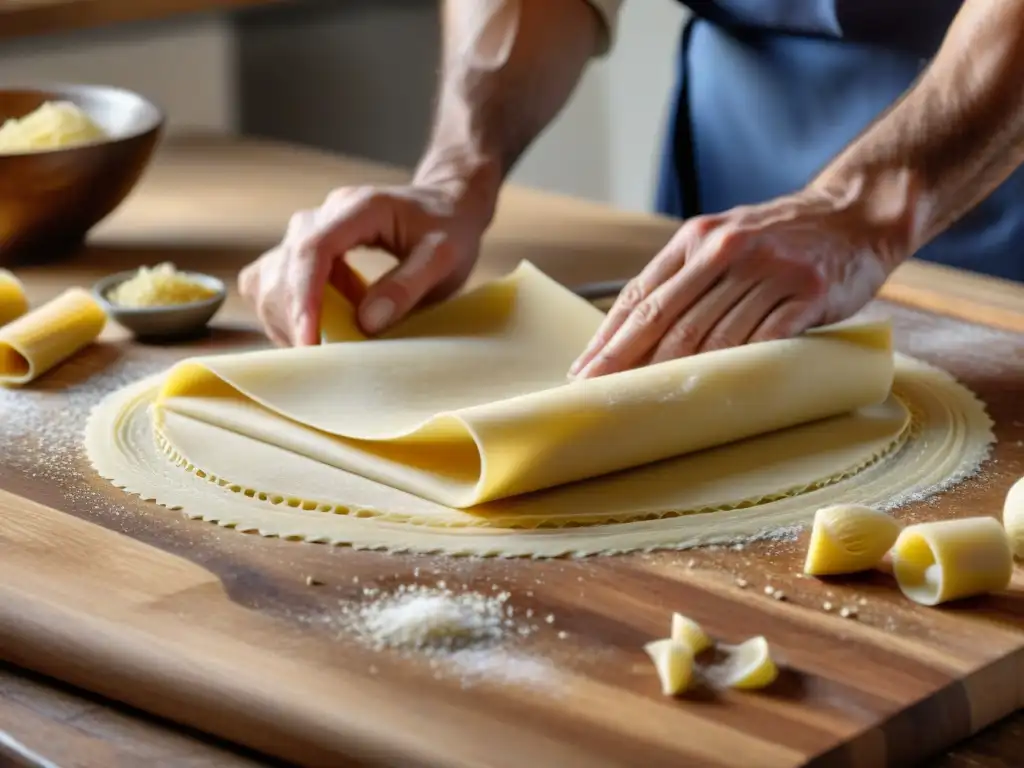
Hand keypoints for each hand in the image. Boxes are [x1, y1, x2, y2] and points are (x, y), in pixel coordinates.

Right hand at [238, 183, 489, 345]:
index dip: (305, 298)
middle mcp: (321, 215)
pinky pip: (270, 285)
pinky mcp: (301, 252)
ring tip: (324, 344)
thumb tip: (366, 322)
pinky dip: (284, 314)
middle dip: (294, 319)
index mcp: (357, 209)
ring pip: (266, 279)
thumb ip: (407, 286)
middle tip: (323, 357)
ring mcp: (306, 232)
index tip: (310, 341)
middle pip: (282, 268)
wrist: (444, 205)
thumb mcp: (443, 257)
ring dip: (285, 319)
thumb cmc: (449, 229)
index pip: (313, 250)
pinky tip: (317, 330)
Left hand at [569, 186, 909, 378]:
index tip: (584, 370)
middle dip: (627, 362)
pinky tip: (710, 393)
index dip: (610, 337)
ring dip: (676, 375)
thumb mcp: (725, 241)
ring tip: (648, 404)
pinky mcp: (806, 292)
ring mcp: (768, 270)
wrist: (856, 215)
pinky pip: (763, 340)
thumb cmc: (780, 239)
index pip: (642, 295)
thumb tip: (634, 332)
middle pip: (667, 318)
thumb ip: (686, 277)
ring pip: (711, 335)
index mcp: (697, 239)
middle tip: (600, 395)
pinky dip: (735, 370)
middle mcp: (727, 250)